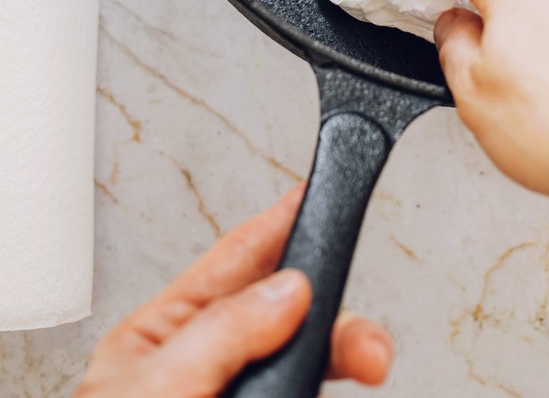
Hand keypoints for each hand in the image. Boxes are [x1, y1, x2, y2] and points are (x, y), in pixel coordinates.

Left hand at [75, 184, 391, 397]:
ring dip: (345, 355)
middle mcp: (204, 368)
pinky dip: (333, 383)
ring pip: (307, 362)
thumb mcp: (156, 391)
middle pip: (285, 316)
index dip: (278, 224)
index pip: (232, 262)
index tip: (318, 193)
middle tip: (368, 341)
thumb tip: (288, 288)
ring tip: (371, 363)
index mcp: (163, 338)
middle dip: (333, 315)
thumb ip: (223, 334)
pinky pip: (307, 390)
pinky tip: (354, 381)